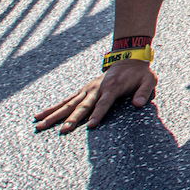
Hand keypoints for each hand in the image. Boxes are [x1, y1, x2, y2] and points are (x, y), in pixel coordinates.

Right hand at [33, 59, 155, 132]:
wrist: (130, 58)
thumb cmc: (140, 73)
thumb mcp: (149, 80)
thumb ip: (144, 92)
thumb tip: (139, 105)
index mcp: (112, 87)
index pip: (104, 103)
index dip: (98, 114)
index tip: (90, 125)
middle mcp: (96, 88)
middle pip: (82, 105)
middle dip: (72, 119)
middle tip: (62, 131)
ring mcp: (88, 89)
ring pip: (69, 103)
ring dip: (54, 114)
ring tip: (40, 125)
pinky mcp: (83, 90)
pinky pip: (66, 100)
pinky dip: (53, 107)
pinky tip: (40, 115)